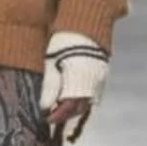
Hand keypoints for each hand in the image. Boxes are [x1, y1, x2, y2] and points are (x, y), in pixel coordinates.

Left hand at [40, 31, 109, 145]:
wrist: (84, 27)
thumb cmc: (63, 42)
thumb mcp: (51, 62)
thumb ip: (49, 86)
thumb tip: (44, 107)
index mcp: (79, 77)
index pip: (68, 105)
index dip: (57, 115)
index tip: (45, 118)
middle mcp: (93, 81)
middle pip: (79, 107)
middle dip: (64, 114)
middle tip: (51, 115)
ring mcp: (100, 80)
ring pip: (87, 103)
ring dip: (73, 109)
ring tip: (59, 108)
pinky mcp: (102, 77)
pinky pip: (93, 96)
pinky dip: (81, 100)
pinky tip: (70, 99)